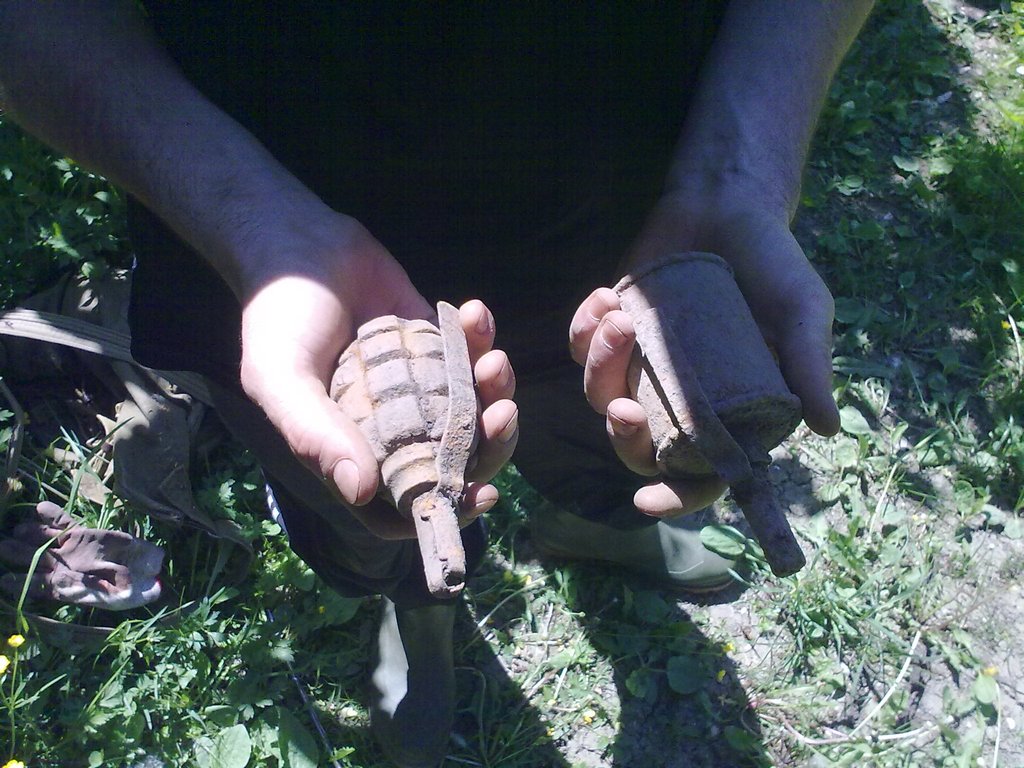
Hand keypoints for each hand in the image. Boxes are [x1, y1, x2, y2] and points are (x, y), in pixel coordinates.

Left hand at [0, 501, 163, 609]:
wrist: (148, 573)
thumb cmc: (128, 591)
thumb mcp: (108, 595)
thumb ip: (86, 587)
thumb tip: (61, 581)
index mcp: (65, 587)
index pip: (36, 584)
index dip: (19, 582)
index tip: (4, 579)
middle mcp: (63, 567)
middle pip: (34, 558)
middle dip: (17, 553)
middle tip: (2, 546)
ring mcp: (72, 549)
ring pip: (45, 540)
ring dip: (31, 533)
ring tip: (19, 529)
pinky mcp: (84, 534)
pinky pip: (65, 524)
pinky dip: (53, 516)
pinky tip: (40, 508)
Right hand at [236, 214, 516, 538]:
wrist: (295, 243)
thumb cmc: (278, 317)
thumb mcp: (280, 378)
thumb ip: (315, 435)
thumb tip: (361, 492)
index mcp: (354, 450)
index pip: (406, 500)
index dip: (445, 507)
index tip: (482, 492)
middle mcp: (391, 426)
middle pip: (456, 459)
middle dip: (490, 444)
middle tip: (503, 413)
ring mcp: (418, 385)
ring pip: (474, 409)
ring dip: (495, 390)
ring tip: (493, 359)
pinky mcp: (435, 343)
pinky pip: (472, 354)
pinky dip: (482, 338)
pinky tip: (473, 311)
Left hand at [570, 194, 839, 517]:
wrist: (729, 208)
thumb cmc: (774, 264)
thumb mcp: (801, 309)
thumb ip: (808, 363)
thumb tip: (826, 428)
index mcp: (727, 411)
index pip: (701, 473)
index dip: (676, 497)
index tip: (648, 504)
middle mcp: (679, 399)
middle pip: (637, 446)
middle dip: (624, 437)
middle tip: (624, 408)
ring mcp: (641, 367)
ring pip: (601, 394)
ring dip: (603, 365)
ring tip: (621, 317)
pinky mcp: (612, 332)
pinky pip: (580, 348)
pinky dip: (585, 329)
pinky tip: (605, 298)